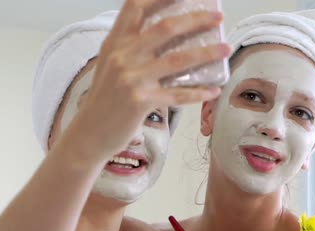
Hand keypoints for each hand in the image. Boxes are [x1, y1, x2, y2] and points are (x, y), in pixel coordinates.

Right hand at [70, 0, 229, 159]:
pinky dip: (199, 93)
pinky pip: (178, 94)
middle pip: (165, 28)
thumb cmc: (105, 100)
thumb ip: (132, 49)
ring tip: (225, 48)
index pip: (136, 7)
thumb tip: (172, 38)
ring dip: (207, 53)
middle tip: (217, 17)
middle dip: (196, 19)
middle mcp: (122, 56)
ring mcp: (132, 78)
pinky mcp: (141, 101)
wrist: (89, 134)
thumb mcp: (111, 66)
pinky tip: (213, 90)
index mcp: (114, 43)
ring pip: (178, 59)